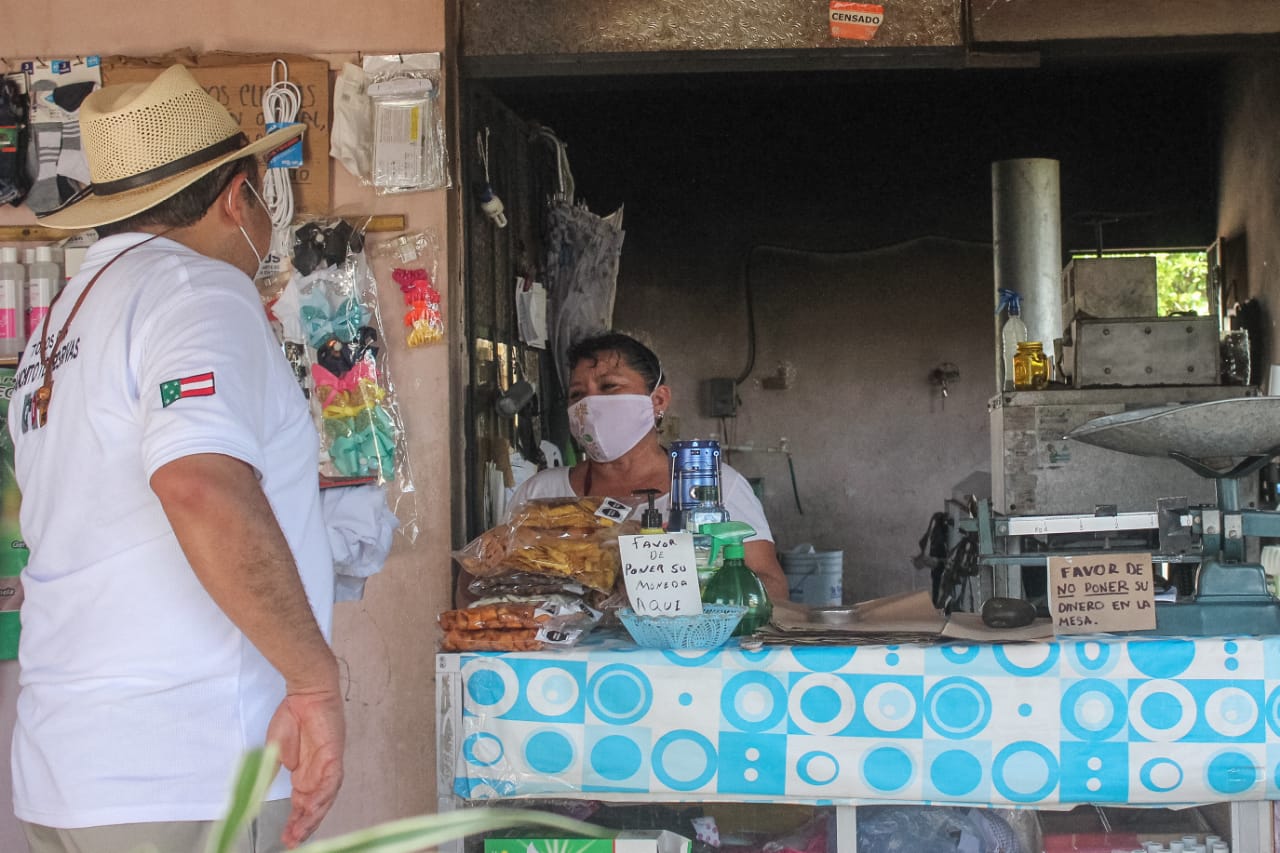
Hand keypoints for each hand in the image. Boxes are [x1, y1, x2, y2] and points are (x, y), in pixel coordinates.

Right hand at [266, 687, 345, 847]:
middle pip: (315, 805)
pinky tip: (313, 808)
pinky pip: (331, 781)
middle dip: (304, 825)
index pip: (303, 803)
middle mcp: (319, 773)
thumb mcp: (275, 751)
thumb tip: (262, 792)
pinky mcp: (334, 756)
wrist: (306, 692)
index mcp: (306, 773)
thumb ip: (273, 772)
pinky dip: (322, 796)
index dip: (295, 821)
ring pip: (324, 798)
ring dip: (313, 816)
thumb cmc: (292, 716)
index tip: (285, 838)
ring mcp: (329, 765)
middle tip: (291, 842)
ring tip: (299, 833)